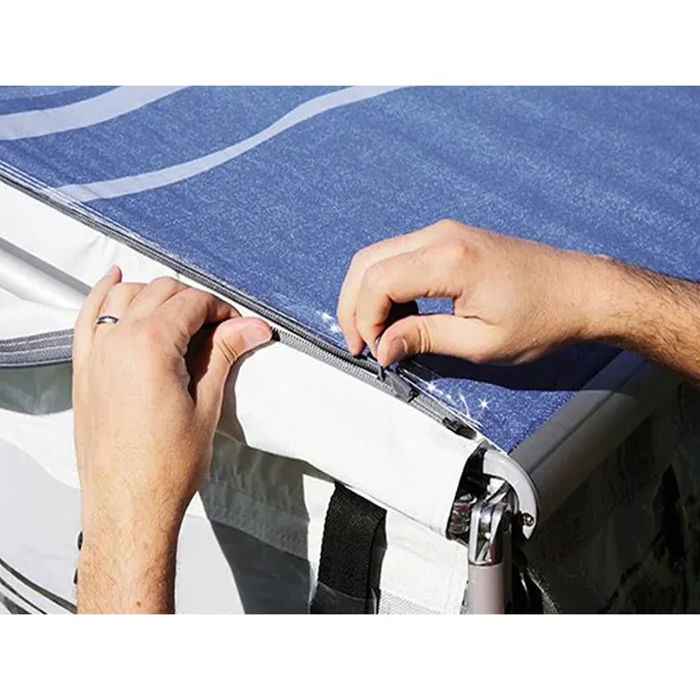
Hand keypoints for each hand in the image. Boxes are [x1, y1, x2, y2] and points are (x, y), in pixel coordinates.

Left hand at [73, 268, 270, 611]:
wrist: (128, 506)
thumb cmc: (167, 466)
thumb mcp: (206, 405)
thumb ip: (225, 354)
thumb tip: (253, 326)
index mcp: (150, 345)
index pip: (192, 303)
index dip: (221, 310)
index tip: (237, 326)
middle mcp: (116, 340)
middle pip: (160, 291)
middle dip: (193, 302)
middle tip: (217, 328)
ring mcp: (94, 353)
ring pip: (124, 295)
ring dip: (154, 295)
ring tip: (179, 316)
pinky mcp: (83, 369)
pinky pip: (87, 315)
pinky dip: (102, 294)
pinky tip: (115, 280)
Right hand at [337, 219, 608, 366]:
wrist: (581, 290)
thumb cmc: (541, 320)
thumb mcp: (481, 342)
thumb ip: (425, 339)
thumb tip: (382, 348)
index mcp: (448, 259)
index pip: (377, 282)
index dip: (364, 320)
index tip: (374, 353)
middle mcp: (439, 235)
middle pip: (367, 262)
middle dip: (354, 305)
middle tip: (362, 344)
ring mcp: (444, 232)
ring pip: (380, 256)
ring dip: (369, 295)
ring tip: (384, 333)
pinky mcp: (449, 238)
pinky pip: (400, 255)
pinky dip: (388, 284)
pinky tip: (403, 314)